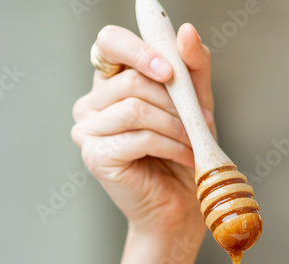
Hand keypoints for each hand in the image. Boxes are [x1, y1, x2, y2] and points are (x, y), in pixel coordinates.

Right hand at [72, 23, 214, 239]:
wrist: (181, 207)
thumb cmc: (184, 155)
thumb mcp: (195, 104)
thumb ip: (192, 67)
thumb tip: (186, 31)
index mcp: (110, 83)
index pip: (109, 42)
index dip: (139, 49)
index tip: (170, 69)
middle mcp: (91, 103)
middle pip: (131, 80)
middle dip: (175, 100)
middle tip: (200, 121)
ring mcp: (88, 130)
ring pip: (136, 108)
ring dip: (176, 125)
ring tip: (194, 141)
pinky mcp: (96, 155)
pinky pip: (139, 136)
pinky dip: (171, 144)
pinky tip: (185, 156)